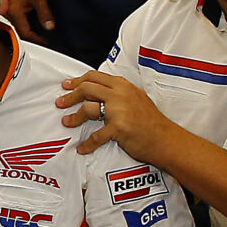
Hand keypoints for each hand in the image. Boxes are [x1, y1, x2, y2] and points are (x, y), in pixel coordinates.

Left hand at [56, 69, 173, 161]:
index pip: (94, 77)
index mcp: (124, 86)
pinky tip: (82, 148)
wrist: (167, 140)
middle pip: (87, 89)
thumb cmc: (151, 122)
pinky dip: (87, 144)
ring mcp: (120, 111)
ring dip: (74, 117)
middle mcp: (121, 95)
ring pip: (87, 109)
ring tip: (67, 122)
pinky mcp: (119, 128)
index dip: (77, 80)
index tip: (66, 85)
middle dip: (70, 96)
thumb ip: (118, 93)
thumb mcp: (136, 99)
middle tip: (60, 103)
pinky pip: (96, 136)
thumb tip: (95, 93)